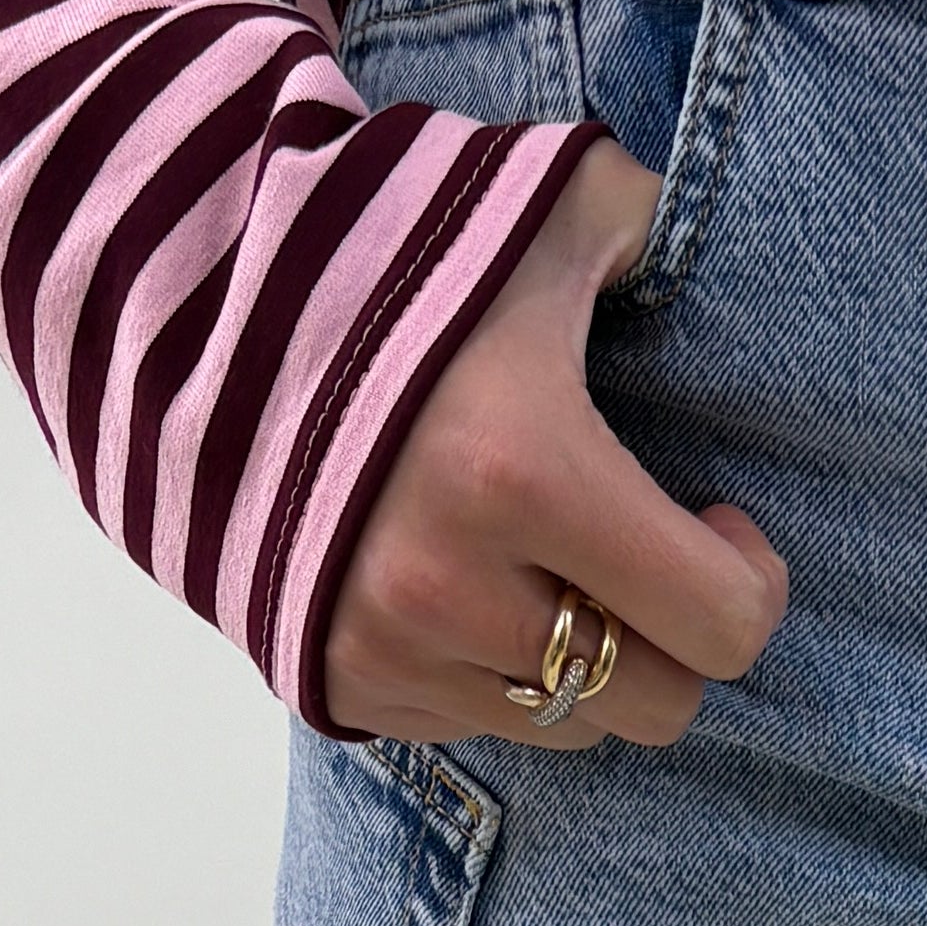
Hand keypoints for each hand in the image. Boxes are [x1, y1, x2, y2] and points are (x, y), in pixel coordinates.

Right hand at [322, 139, 786, 748]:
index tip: (719, 522)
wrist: (178, 302)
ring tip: (559, 563)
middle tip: (650, 553)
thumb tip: (711, 249)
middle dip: (677, 636)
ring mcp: (384, 647)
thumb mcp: (535, 198)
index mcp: (524, 470)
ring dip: (588, 659)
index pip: (720, 626)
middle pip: (657, 705)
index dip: (749, 582)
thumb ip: (648, 223)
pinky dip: (499, 672)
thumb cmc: (387, 245)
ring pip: (569, 727)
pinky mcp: (332, 680)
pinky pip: (474, 726)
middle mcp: (450, 587)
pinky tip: (478, 582)